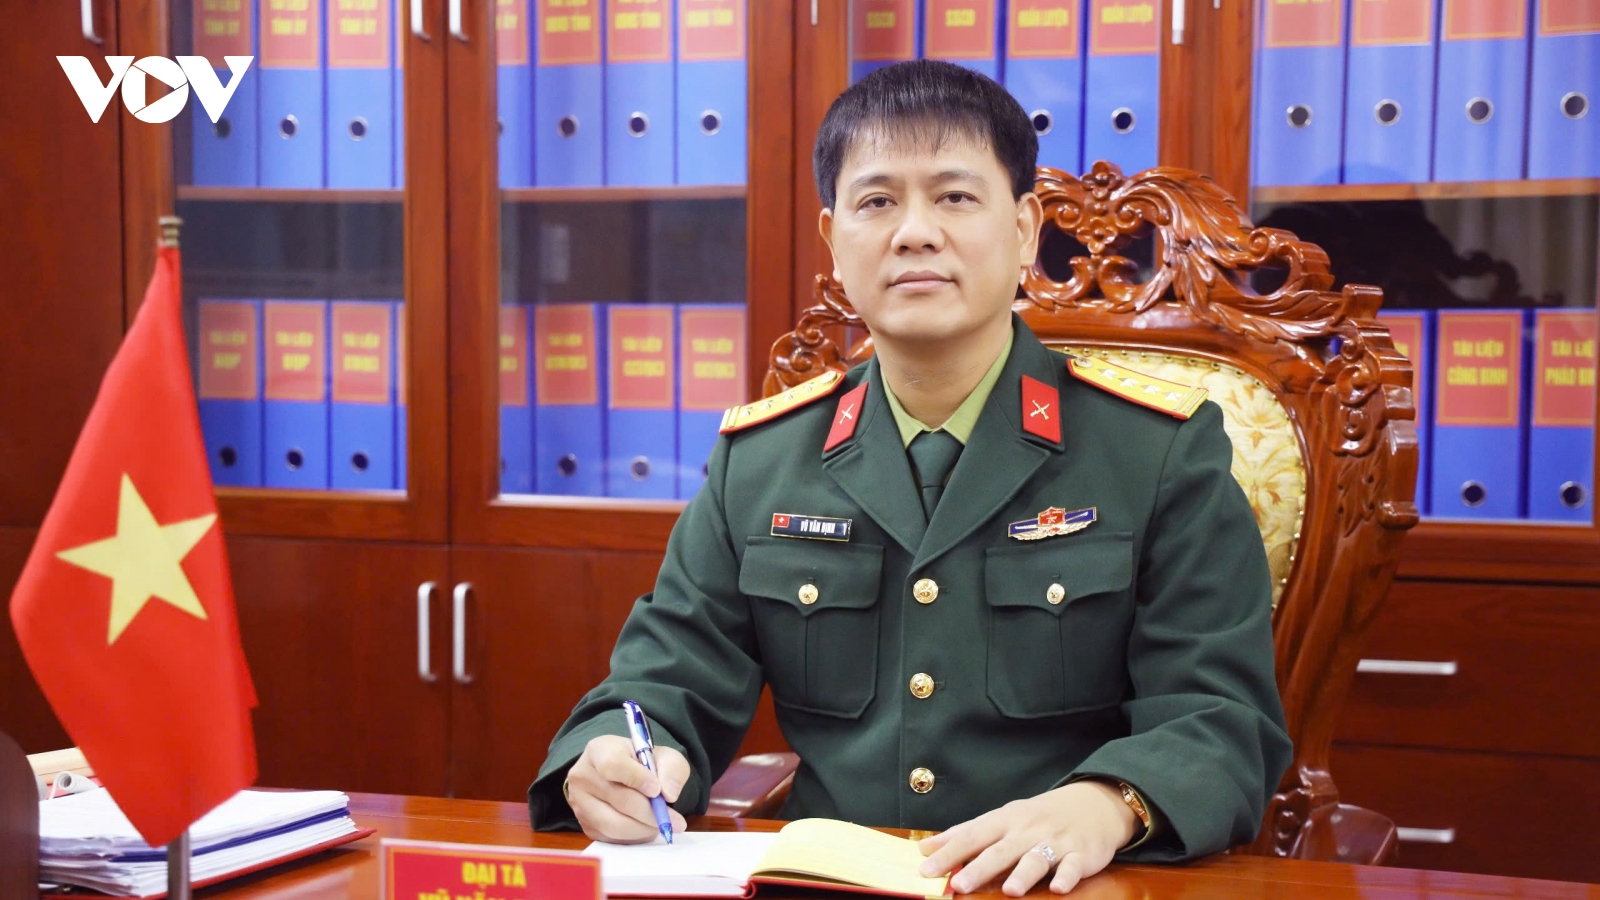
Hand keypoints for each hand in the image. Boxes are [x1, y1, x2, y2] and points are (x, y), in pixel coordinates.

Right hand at [566, 734, 689, 843]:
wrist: (624, 778)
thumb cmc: (642, 764)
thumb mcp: (663, 756)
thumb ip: (671, 769)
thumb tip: (668, 794)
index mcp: (599, 750)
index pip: (613, 765)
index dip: (637, 779)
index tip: (657, 790)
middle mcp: (583, 776)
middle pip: (618, 800)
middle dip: (651, 813)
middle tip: (674, 821)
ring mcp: (580, 804)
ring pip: (615, 824)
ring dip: (644, 828)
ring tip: (662, 824)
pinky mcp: (586, 826)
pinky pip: (613, 839)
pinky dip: (635, 837)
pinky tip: (646, 828)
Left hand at [917, 781, 1136, 895]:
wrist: (1091, 804)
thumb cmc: (1037, 817)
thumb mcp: (1001, 819)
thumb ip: (965, 834)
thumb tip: (926, 848)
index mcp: (1004, 821)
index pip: (971, 837)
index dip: (948, 853)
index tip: (925, 869)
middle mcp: (1027, 830)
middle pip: (1000, 850)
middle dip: (979, 868)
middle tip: (958, 886)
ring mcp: (1055, 842)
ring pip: (1036, 858)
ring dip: (1023, 873)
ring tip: (1010, 891)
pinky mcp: (1080, 853)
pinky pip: (1073, 866)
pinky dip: (1067, 876)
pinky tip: (1059, 887)